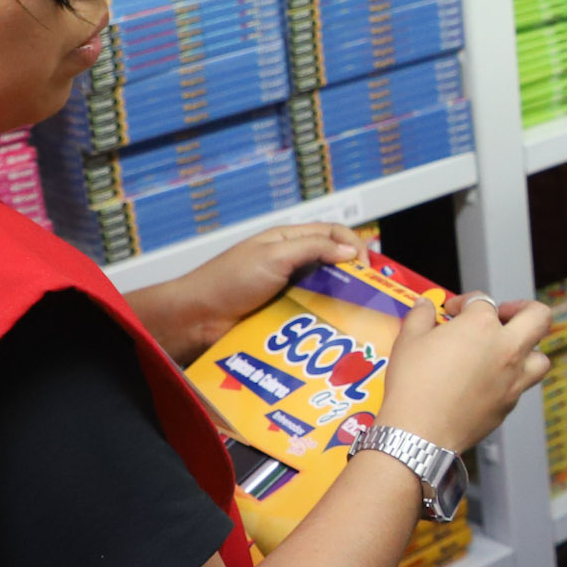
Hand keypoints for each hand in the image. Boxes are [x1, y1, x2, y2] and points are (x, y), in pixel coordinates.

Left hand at [131, 222, 363, 358]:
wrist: (197, 319)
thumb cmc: (227, 281)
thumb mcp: (273, 256)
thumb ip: (312, 249)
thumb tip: (350, 252)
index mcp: (288, 241)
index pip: (333, 234)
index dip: (353, 246)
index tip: (366, 268)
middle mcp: (290, 264)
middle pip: (333, 264)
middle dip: (353, 276)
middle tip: (369, 294)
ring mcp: (287, 291)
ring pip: (325, 292)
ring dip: (340, 301)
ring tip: (356, 316)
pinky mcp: (283, 317)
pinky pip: (311, 316)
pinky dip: (324, 321)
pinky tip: (334, 331)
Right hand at [381, 291, 553, 453]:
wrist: (420, 431)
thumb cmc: (413, 384)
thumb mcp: (409, 340)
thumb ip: (421, 316)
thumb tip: (425, 306)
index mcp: (482, 326)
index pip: (483, 301)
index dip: (465, 303)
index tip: (452, 312)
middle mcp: (506, 349)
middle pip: (538, 316)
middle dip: (523, 308)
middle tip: (504, 314)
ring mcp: (513, 379)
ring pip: (541, 358)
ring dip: (529, 348)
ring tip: (507, 350)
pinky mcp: (509, 404)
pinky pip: (522, 385)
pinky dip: (511, 378)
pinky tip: (490, 379)